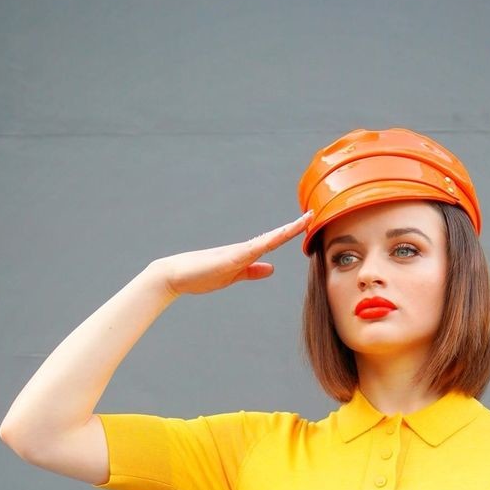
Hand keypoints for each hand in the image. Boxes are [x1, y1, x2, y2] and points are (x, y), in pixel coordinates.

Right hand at [154, 212, 313, 295]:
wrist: (176, 275)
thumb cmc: (201, 275)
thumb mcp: (234, 276)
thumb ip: (252, 271)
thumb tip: (271, 268)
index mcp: (245, 254)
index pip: (273, 241)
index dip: (290, 232)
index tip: (307, 222)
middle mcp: (244, 249)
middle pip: (274, 236)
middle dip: (294, 227)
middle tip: (312, 214)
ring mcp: (237, 253)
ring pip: (267, 240)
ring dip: (285, 231)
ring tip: (304, 221)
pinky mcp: (229, 259)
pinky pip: (251, 250)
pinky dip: (266, 244)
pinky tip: (277, 239)